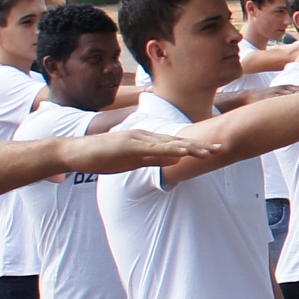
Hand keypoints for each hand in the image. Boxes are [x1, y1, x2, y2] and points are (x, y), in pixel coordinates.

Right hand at [61, 123, 214, 175]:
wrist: (77, 153)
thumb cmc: (103, 157)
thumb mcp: (132, 161)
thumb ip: (151, 159)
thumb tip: (171, 163)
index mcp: (147, 140)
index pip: (177, 144)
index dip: (196, 147)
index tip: (213, 150)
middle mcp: (146, 136)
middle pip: (178, 141)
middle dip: (200, 145)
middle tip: (222, 148)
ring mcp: (138, 139)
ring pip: (170, 143)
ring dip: (191, 147)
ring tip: (209, 151)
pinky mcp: (129, 145)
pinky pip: (153, 149)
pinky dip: (170, 150)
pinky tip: (183, 152)